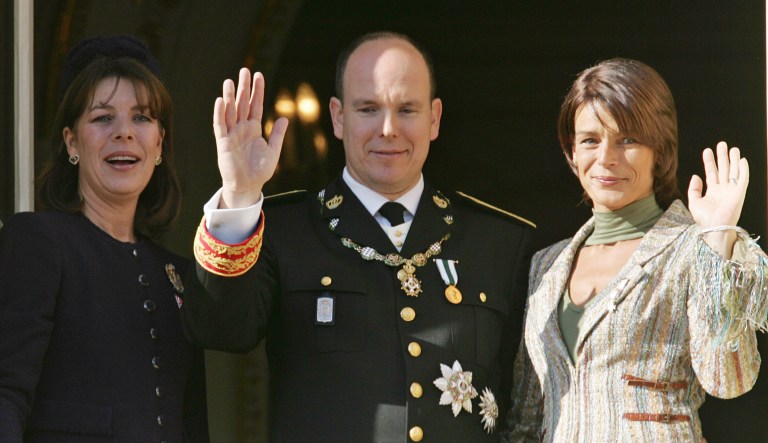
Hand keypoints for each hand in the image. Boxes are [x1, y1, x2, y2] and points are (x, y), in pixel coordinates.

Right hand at [213, 68, 288, 207]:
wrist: (248, 186)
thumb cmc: (260, 171)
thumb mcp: (273, 151)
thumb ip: (278, 135)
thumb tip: (284, 118)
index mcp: (254, 129)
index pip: (256, 105)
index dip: (257, 91)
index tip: (259, 75)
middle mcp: (242, 128)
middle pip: (242, 104)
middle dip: (244, 88)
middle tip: (244, 70)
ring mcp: (232, 134)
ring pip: (230, 111)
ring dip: (230, 96)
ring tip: (230, 81)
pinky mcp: (223, 142)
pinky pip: (220, 125)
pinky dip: (220, 113)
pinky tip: (220, 101)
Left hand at [687, 141, 748, 256]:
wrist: (714, 227)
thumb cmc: (705, 218)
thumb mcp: (694, 202)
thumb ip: (694, 189)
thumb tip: (695, 176)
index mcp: (713, 191)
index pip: (711, 172)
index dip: (709, 161)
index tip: (707, 150)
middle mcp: (723, 189)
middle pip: (723, 169)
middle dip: (722, 156)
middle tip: (721, 144)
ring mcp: (732, 190)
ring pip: (733, 171)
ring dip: (733, 160)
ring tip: (732, 148)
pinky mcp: (740, 193)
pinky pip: (743, 179)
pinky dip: (743, 169)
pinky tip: (742, 160)